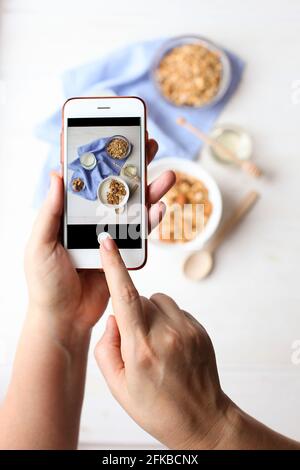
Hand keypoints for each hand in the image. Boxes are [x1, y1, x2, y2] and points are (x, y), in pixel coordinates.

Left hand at [25, 139, 175, 346]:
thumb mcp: (39, 244)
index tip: (115, 135)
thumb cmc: (45, 282)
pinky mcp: (123, 251)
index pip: (87, 178)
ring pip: (133, 206)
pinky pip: (140, 232)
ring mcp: (109, 234)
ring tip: (168, 176)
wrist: (64, 318)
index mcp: (69, 213)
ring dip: (150, 190)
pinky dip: (152, 220)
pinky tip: (160, 209)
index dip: (101, 157)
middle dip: (133, 165)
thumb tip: (57, 174)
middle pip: (116, 187)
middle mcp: (91, 219)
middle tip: (150, 145)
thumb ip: (50, 212)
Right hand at [94, 238, 230, 449]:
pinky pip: (176, 311)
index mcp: (141, 348)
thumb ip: (106, 346)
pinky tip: (171, 347)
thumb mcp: (118, 385)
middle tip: (137, 343)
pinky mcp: (200, 329)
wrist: (201, 419)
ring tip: (156, 344)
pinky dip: (168, 321)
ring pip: (159, 301)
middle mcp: (166, 334)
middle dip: (132, 312)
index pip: (125, 297)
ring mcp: (187, 330)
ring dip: (151, 314)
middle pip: (140, 299)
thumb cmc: (156, 407)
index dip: (114, 266)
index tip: (108, 243)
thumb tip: (114, 318)